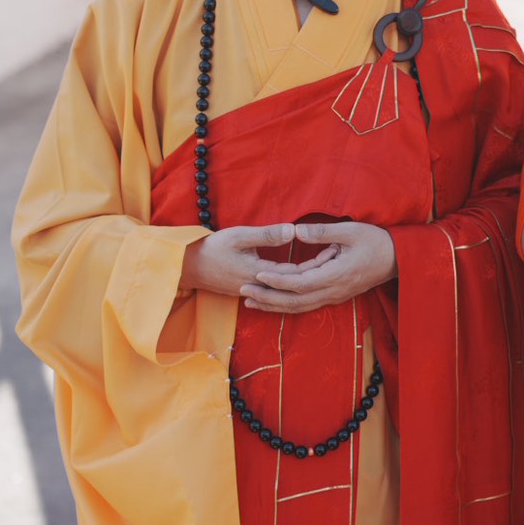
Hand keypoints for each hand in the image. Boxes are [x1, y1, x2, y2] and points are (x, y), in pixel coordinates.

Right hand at [180, 223, 326, 299]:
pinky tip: (303, 282)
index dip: (316, 262)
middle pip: (295, 284)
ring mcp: (254, 292)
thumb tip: (294, 231)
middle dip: (317, 272)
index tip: (334, 250)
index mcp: (260, 274)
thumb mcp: (240, 236)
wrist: (187, 267)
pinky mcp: (249, 291)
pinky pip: (277, 292)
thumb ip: (267, 235)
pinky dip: (292, 286)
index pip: (296, 272)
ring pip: (288, 291)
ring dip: (306, 280)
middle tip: (336, 258)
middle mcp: (260, 288)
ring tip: (326, 268)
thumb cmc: (212, 248)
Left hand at [241, 221, 396, 313]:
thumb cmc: (376, 241)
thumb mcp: (352, 231)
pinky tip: (273, 301)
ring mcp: (335, 296)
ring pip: (299, 307)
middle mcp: (333, 291)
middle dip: (267, 297)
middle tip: (243, 291)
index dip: (277, 280)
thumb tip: (296, 231)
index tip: (257, 273)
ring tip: (250, 301)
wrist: (398, 259)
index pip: (300, 282)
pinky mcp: (335, 296)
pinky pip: (307, 304)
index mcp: (336, 275)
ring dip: (274, 305)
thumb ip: (323, 233)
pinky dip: (287, 304)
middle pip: (295, 301)